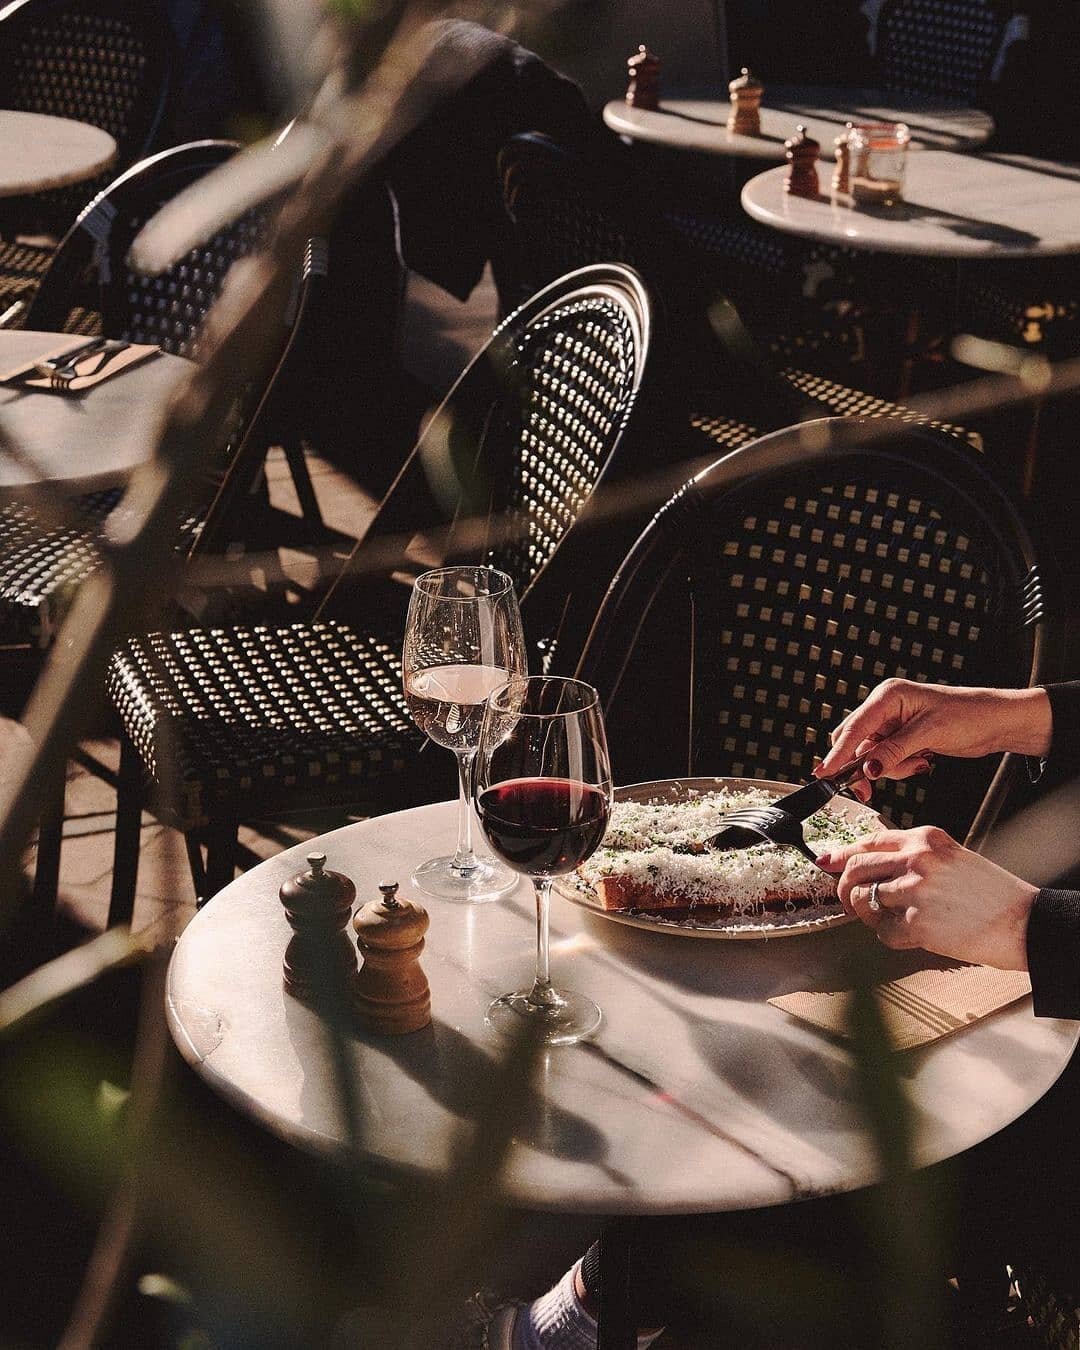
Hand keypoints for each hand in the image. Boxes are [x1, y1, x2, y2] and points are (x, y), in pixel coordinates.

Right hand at [816, 680, 1051, 789]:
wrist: (997, 721)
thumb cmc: (969, 714)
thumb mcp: (928, 734)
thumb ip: (893, 751)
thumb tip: (866, 768)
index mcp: (888, 696)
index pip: (854, 728)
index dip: (838, 753)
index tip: (825, 773)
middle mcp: (886, 707)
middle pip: (856, 741)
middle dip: (863, 764)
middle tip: (868, 787)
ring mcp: (894, 722)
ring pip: (871, 754)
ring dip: (889, 767)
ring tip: (918, 763)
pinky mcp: (903, 736)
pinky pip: (886, 757)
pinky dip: (899, 767)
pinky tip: (922, 761)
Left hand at [817, 826, 1037, 968]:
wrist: (1023, 922)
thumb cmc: (990, 894)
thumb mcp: (953, 857)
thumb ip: (915, 857)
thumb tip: (871, 865)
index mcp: (926, 839)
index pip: (870, 840)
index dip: (842, 853)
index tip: (827, 862)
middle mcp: (917, 860)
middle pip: (856, 868)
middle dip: (844, 888)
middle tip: (849, 901)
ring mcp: (915, 891)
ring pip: (863, 900)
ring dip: (869, 915)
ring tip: (890, 919)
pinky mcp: (917, 923)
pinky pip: (883, 932)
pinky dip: (891, 937)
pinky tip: (911, 934)